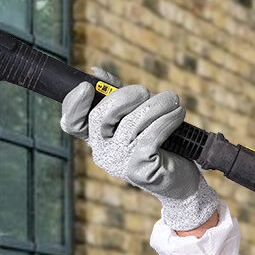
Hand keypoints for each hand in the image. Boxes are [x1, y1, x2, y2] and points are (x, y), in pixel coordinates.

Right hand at [60, 69, 219, 230]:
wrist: (181, 181)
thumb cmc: (160, 146)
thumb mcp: (138, 119)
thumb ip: (118, 98)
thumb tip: (97, 73)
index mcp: (97, 138)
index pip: (72, 123)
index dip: (74, 104)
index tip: (86, 87)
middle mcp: (103, 152)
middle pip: (100, 116)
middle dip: (125, 96)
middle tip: (145, 92)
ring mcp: (119, 163)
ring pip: (131, 123)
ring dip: (156, 105)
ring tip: (172, 100)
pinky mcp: (139, 169)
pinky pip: (151, 135)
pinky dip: (167, 120)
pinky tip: (177, 114)